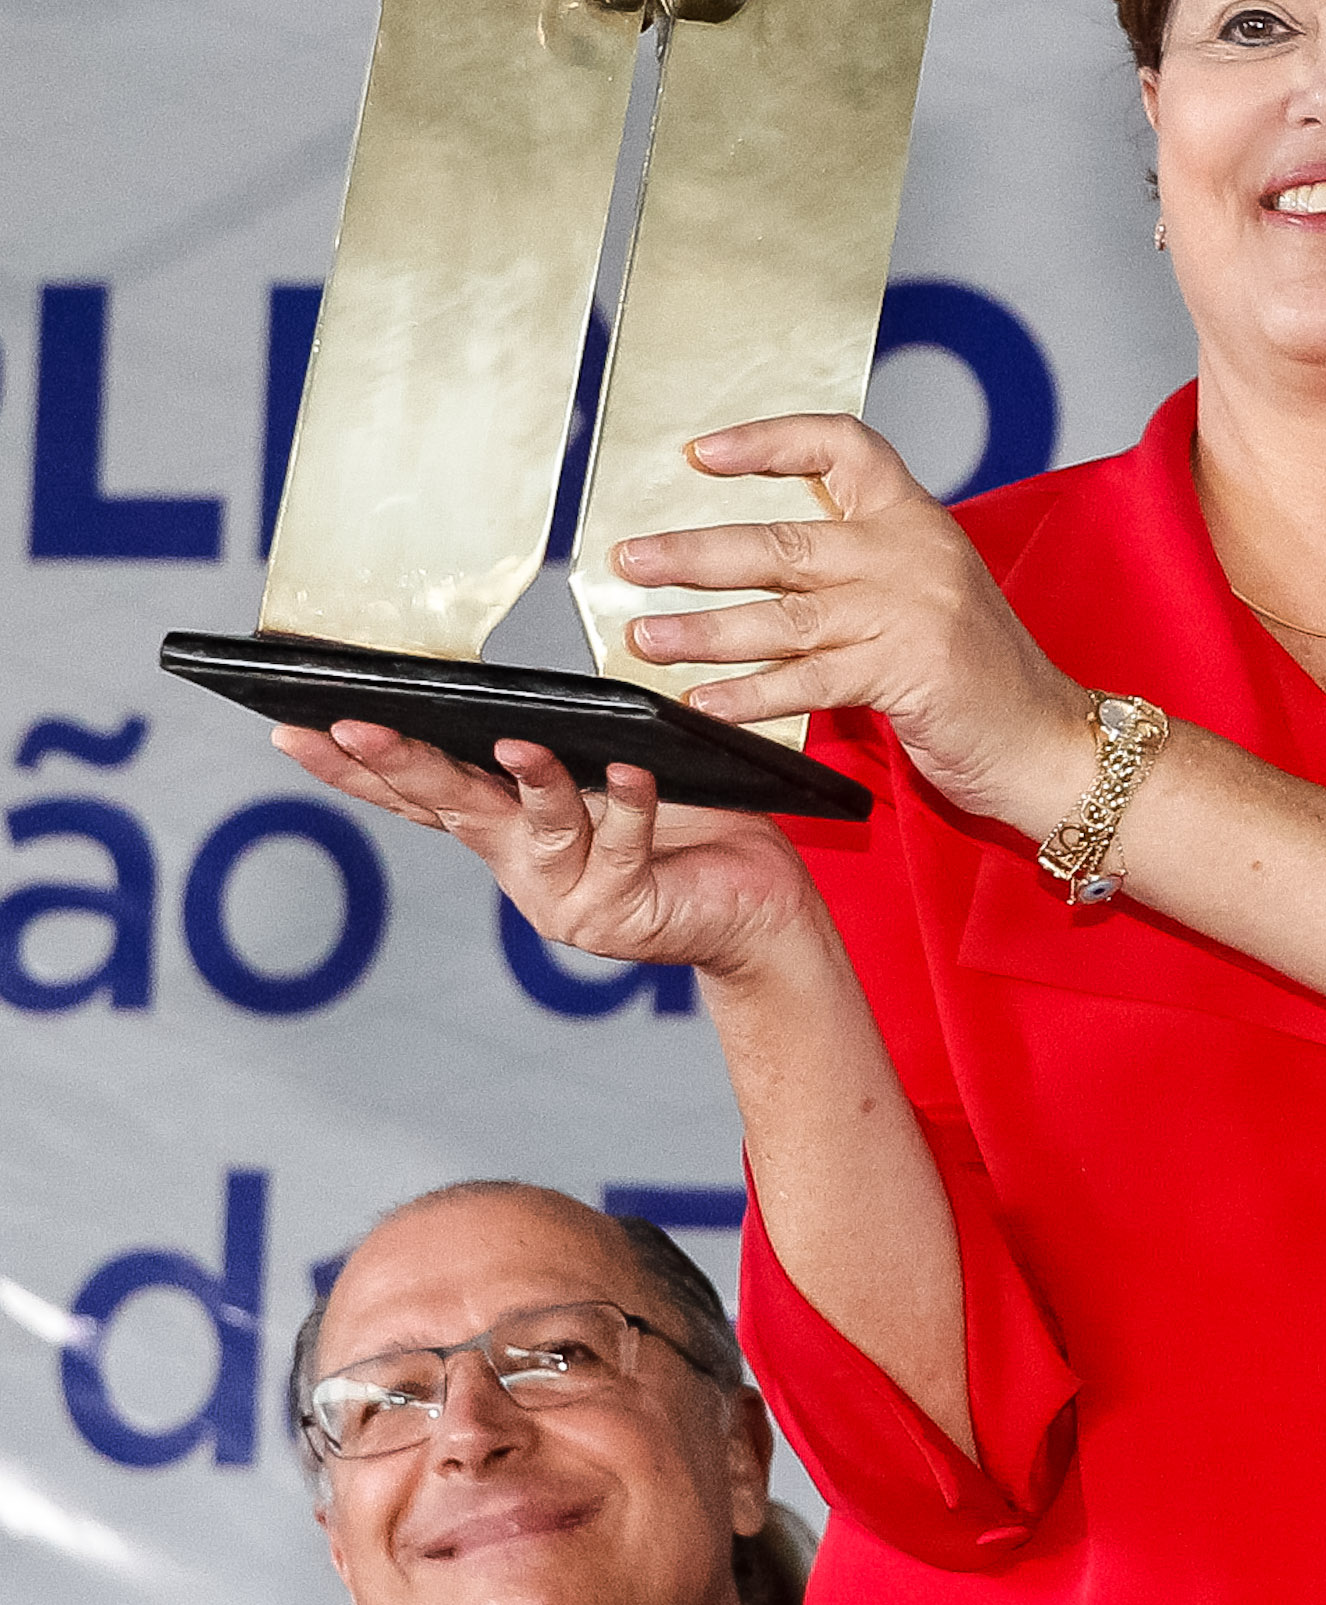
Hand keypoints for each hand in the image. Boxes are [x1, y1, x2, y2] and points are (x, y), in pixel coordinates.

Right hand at [275, 723, 814, 976]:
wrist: (757, 911)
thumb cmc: (686, 828)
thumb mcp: (604, 777)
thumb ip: (557, 751)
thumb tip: (507, 693)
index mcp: (505, 833)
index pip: (414, 796)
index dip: (349, 767)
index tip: (289, 726)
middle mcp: (521, 867)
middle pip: (450, 807)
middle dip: (397, 763)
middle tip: (350, 723)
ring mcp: (566, 896)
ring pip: (536, 826)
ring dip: (526, 781)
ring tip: (515, 740)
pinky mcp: (623, 910)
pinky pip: (624, 846)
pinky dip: (627, 806)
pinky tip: (629, 772)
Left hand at [614, 413, 1099, 835]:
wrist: (1051, 739)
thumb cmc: (982, 675)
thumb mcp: (928, 595)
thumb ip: (860, 569)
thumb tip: (754, 565)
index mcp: (918, 520)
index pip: (844, 446)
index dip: (770, 442)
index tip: (703, 454)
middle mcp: (913, 553)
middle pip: (786, 539)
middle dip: (695, 553)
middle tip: (632, 561)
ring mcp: (912, 611)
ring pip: (784, 612)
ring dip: (703, 629)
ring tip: (645, 637)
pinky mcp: (908, 671)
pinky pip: (809, 679)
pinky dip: (750, 694)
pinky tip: (706, 703)